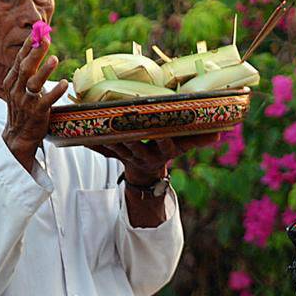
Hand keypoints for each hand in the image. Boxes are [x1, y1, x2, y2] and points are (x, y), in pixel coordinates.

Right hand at [1, 35, 67, 171]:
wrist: (18, 135)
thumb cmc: (22, 107)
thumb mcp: (19, 87)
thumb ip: (26, 70)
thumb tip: (37, 47)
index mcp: (11, 81)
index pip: (19, 60)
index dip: (28, 46)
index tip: (37, 32)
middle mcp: (16, 90)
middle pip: (25, 68)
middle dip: (35, 53)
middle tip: (46, 40)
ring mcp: (25, 102)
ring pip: (33, 84)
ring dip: (44, 71)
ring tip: (55, 59)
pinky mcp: (36, 113)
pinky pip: (46, 101)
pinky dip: (55, 92)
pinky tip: (64, 83)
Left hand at [88, 132, 220, 185]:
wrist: (145, 173)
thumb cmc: (166, 151)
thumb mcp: (183, 147)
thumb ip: (198, 139)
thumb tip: (220, 133)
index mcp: (163, 151)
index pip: (165, 145)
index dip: (163, 140)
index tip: (161, 132)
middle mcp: (144, 154)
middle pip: (136, 146)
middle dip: (129, 137)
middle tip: (123, 126)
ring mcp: (127, 154)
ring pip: (116, 145)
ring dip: (106, 136)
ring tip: (97, 123)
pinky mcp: (113, 152)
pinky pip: (100, 147)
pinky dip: (89, 141)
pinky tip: (75, 133)